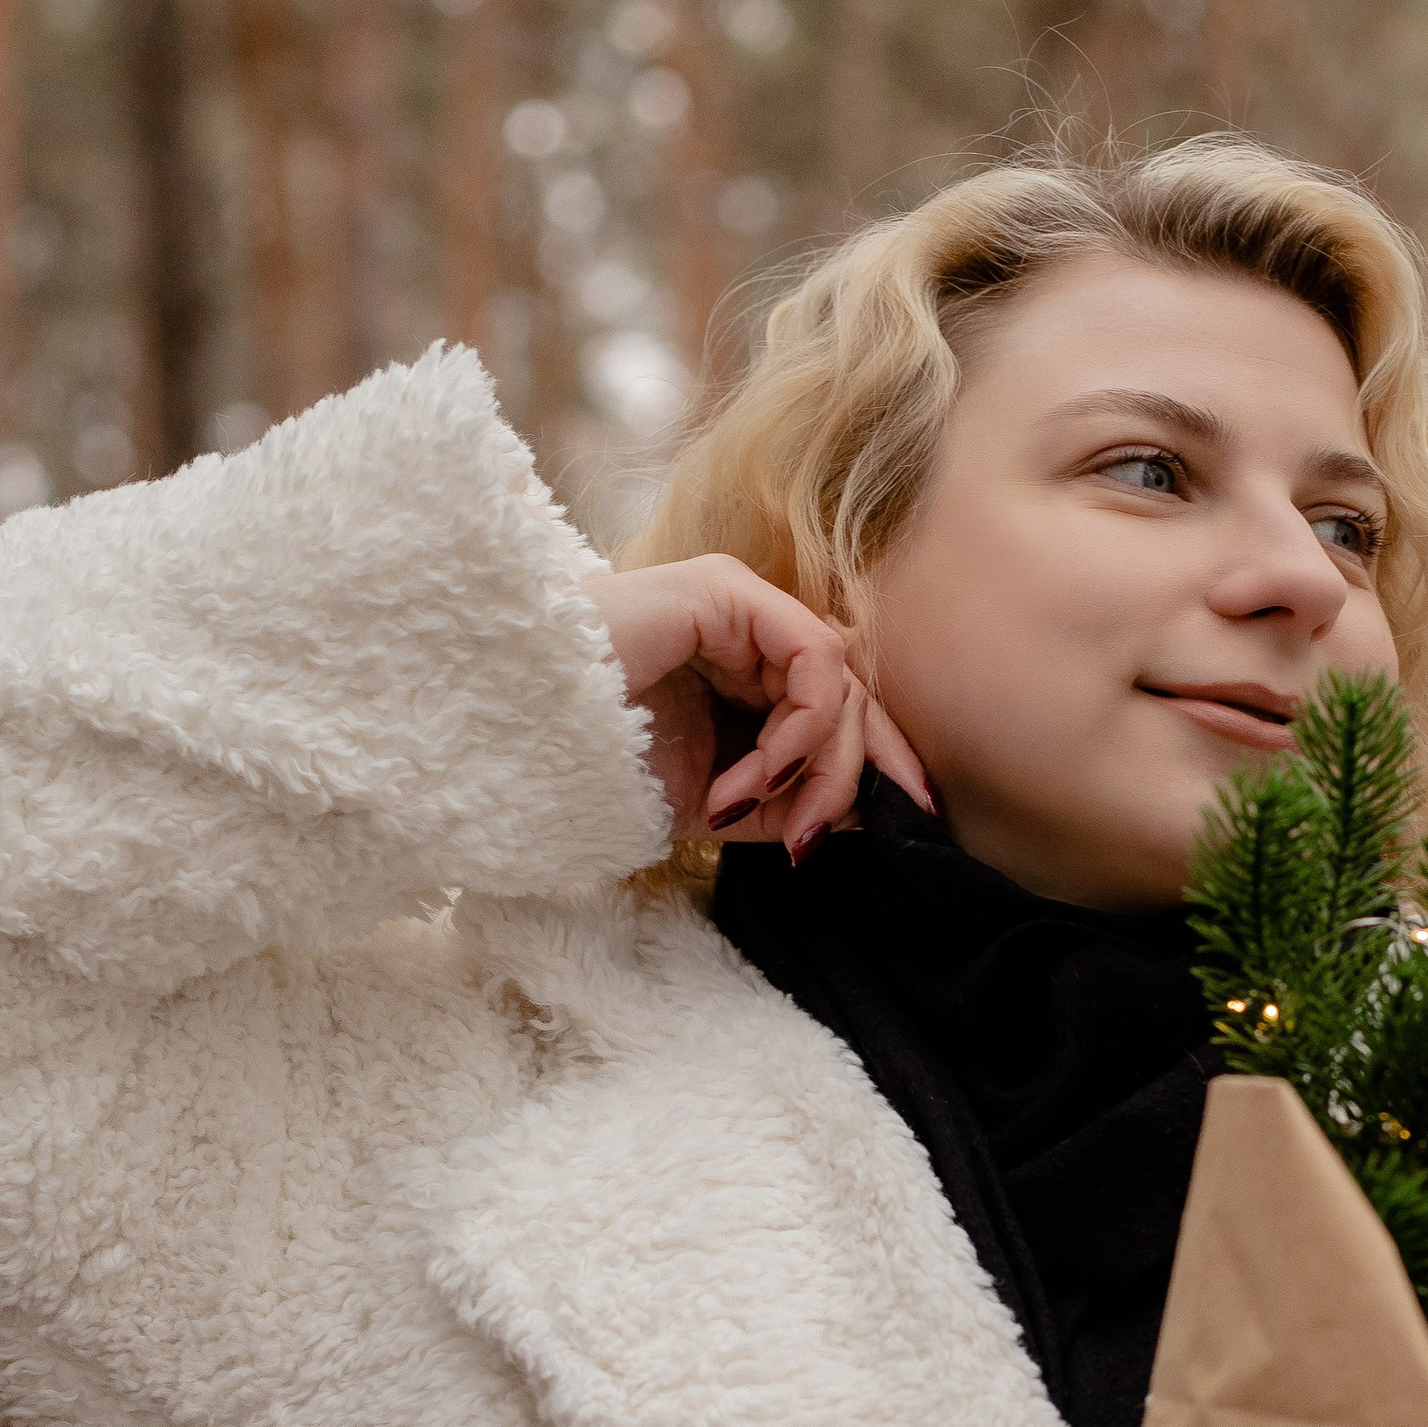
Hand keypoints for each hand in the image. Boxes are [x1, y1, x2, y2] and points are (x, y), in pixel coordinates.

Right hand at [587, 556, 931, 853]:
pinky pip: (814, 661)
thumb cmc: (594, 764)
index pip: (840, 706)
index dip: (882, 761)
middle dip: (854, 774)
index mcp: (744, 668)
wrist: (514, 736)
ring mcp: (741, 603)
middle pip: (852, 695)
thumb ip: (783, 798)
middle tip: (810, 836)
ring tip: (743, 804)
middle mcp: (751, 627)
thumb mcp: (711, 799)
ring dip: (810, 764)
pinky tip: (754, 771)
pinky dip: (799, 729)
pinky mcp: (728, 591)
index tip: (913, 817)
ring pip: (840, 684)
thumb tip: (867, 811)